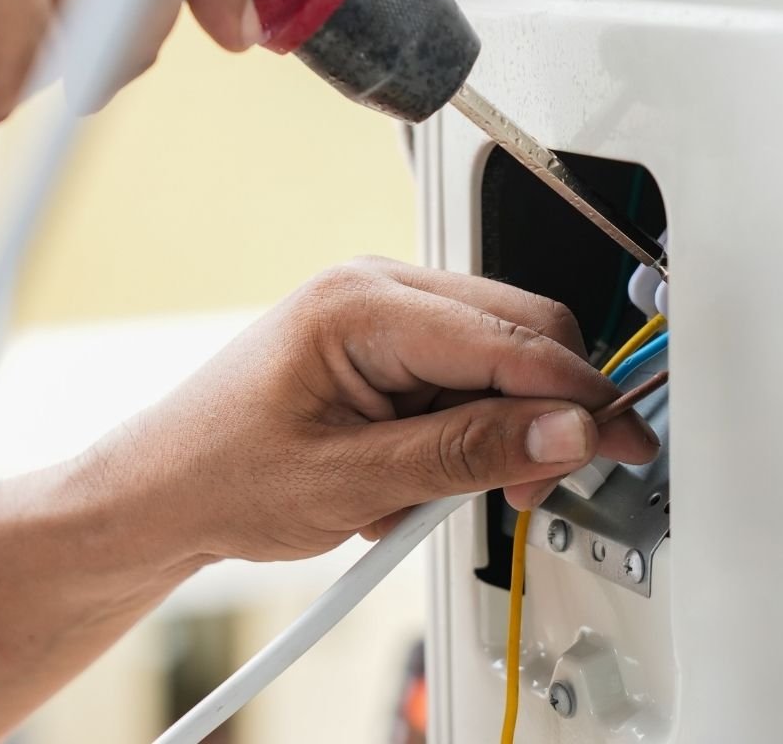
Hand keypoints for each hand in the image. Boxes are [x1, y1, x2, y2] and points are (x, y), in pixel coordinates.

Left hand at [84, 258, 660, 563]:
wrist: (163, 491)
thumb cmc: (222, 473)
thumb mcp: (353, 482)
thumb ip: (467, 455)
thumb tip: (563, 432)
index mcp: (361, 303)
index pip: (510, 338)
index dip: (577, 395)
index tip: (620, 442)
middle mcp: (377, 289)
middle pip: (522, 331)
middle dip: (545, 412)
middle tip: (532, 487)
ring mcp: (382, 310)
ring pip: (501, 355)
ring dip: (499, 427)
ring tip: (433, 493)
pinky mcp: (386, 343)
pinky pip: (467, 373)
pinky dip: (467, 428)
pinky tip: (416, 474)